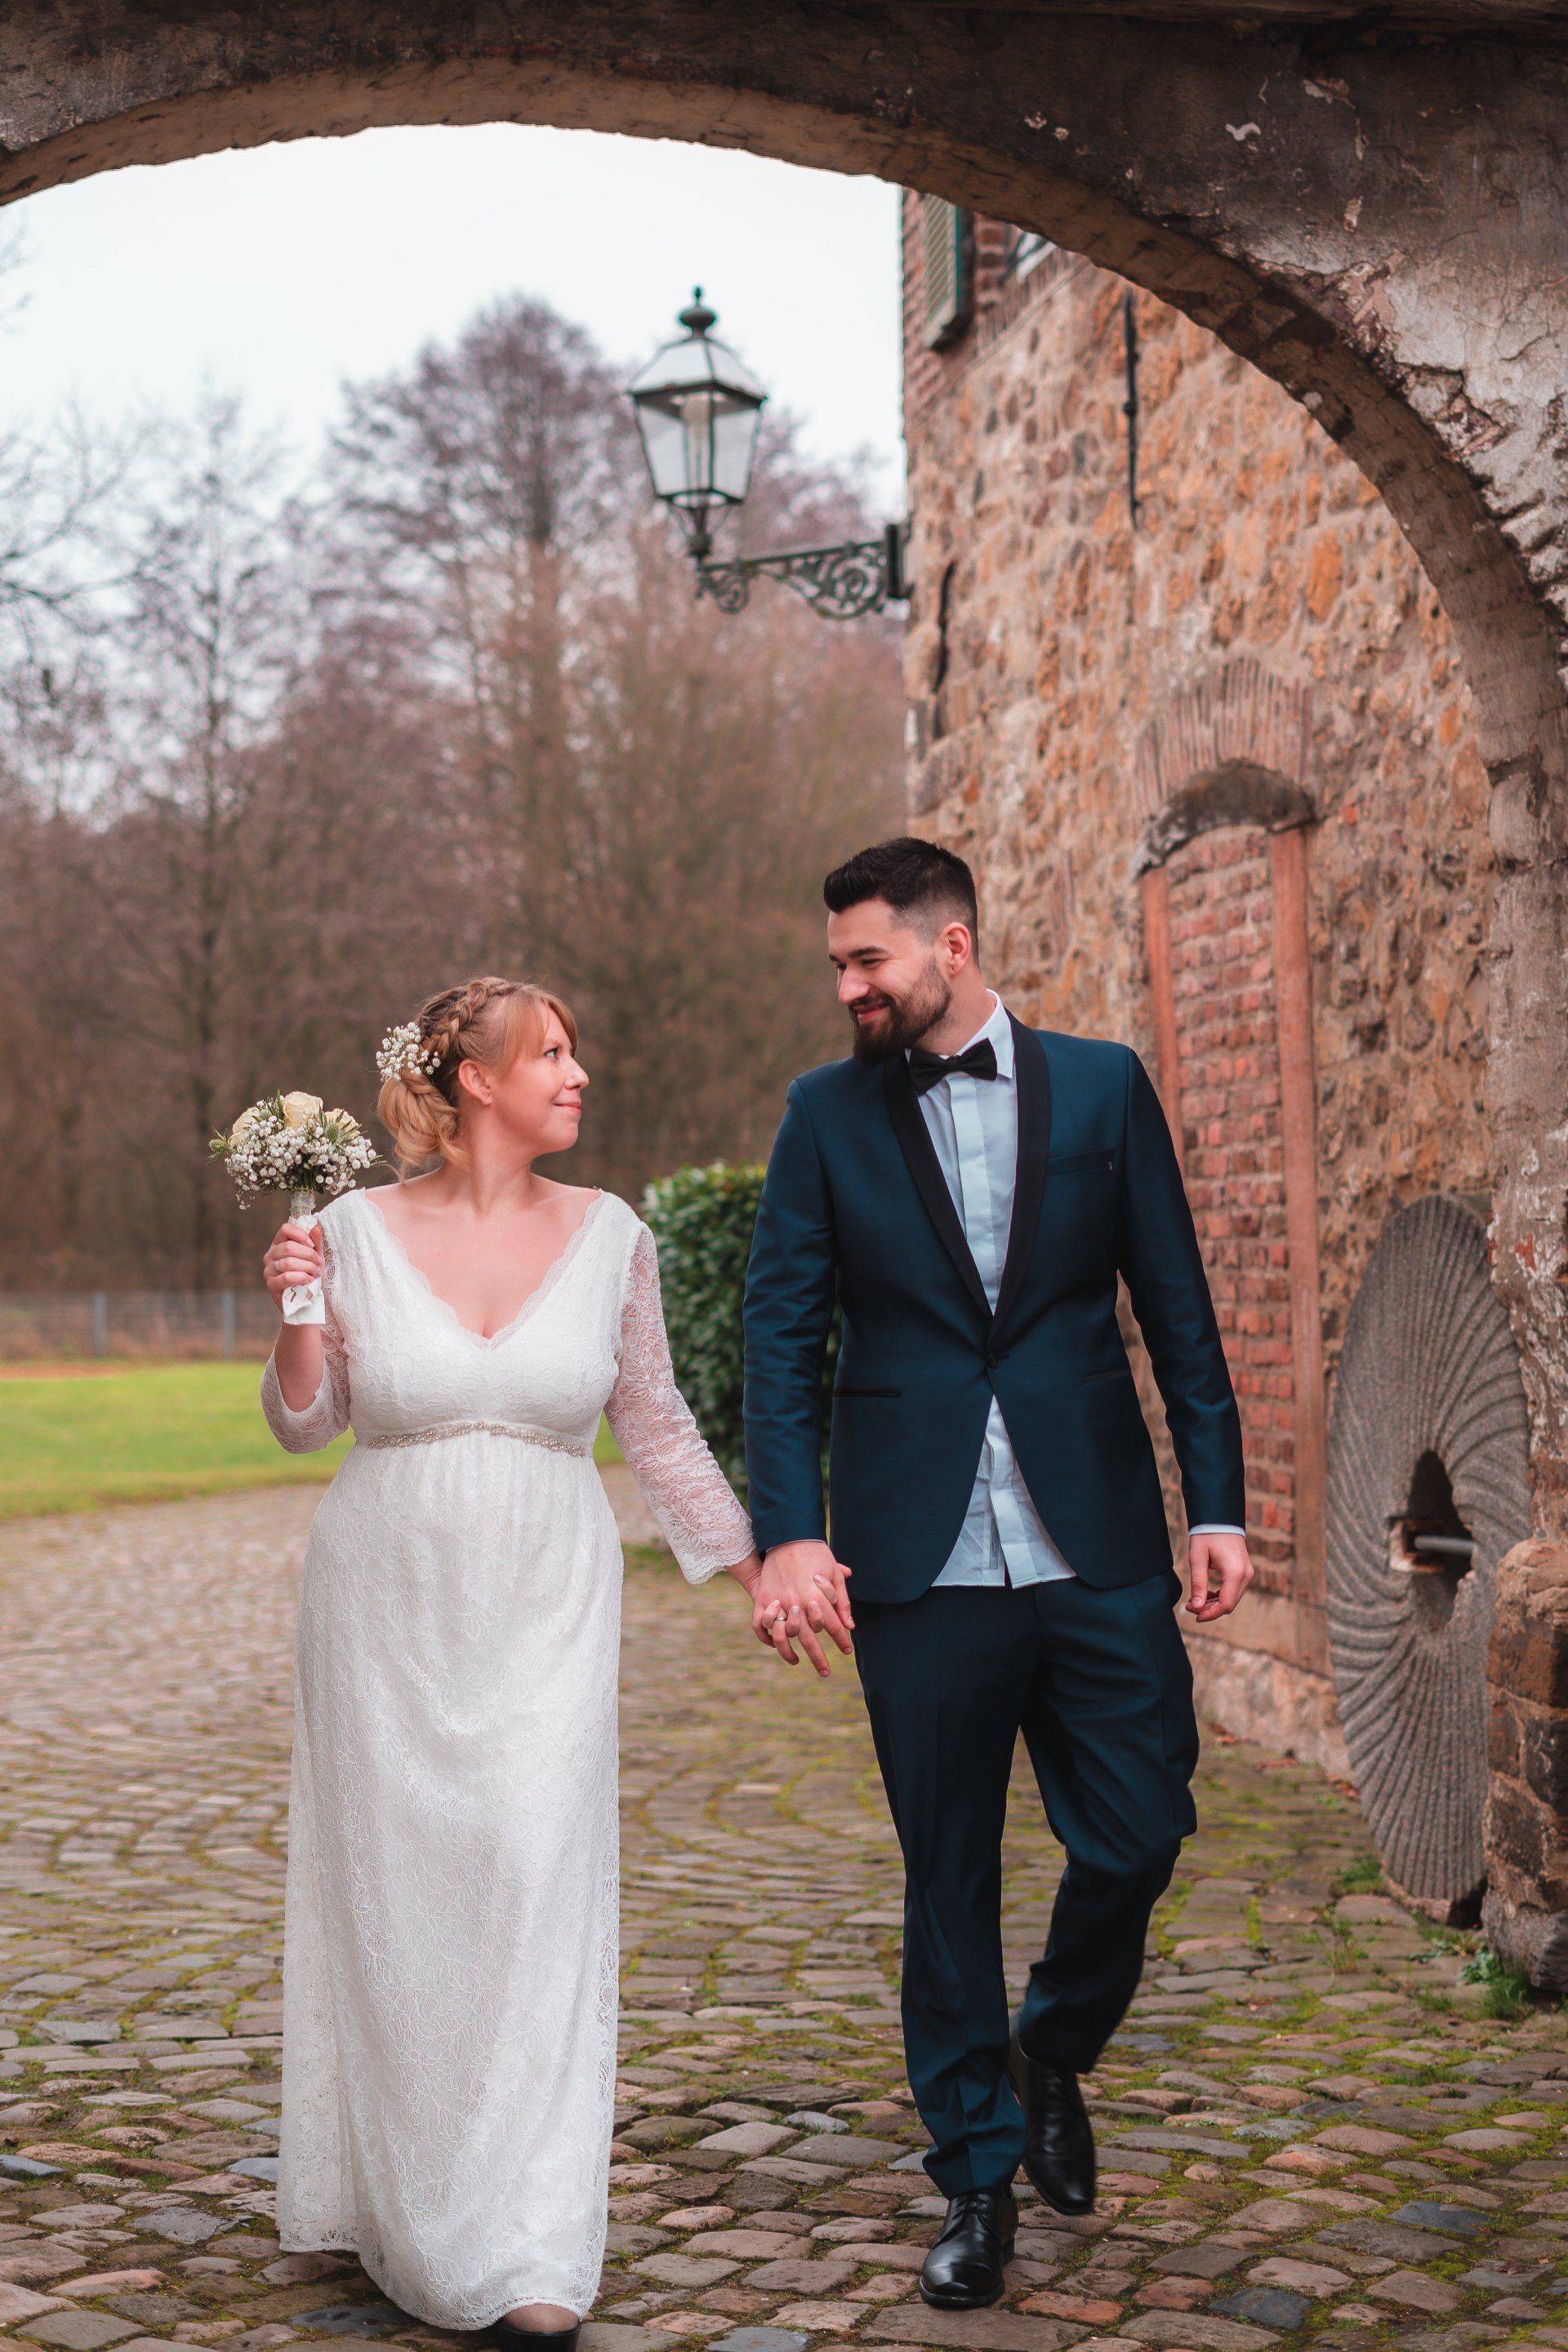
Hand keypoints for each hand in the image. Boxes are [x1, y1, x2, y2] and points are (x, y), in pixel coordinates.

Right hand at [263, 1219, 321, 1312]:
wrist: (306, 1302)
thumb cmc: (309, 1277)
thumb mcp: (315, 1258)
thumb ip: (315, 1243)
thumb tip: (316, 1227)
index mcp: (279, 1244)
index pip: (285, 1229)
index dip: (301, 1234)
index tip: (312, 1245)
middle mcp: (270, 1255)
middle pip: (289, 1247)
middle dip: (309, 1255)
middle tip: (319, 1264)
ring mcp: (268, 1270)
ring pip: (288, 1262)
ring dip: (308, 1267)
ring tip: (315, 1274)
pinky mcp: (271, 1284)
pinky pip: (286, 1277)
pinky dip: (301, 1277)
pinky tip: (308, 1280)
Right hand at [752, 1539, 853, 1677]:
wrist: (787, 1535)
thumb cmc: (815, 1553)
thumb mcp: (833, 1573)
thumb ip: (842, 1600)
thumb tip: (850, 1626)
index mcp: (816, 1596)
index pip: (832, 1626)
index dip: (841, 1640)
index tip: (847, 1651)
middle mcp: (796, 1602)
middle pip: (809, 1638)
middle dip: (819, 1658)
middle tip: (825, 1672)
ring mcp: (777, 1601)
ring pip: (783, 1636)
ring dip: (790, 1653)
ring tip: (797, 1662)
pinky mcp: (762, 1598)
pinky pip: (760, 1625)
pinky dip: (766, 1637)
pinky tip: (777, 1645)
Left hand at [1185, 1530, 1253, 1621]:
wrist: (1220, 1519)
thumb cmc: (1207, 1535)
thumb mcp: (1198, 1558)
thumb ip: (1198, 1584)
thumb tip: (1197, 1607)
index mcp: (1235, 1572)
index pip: (1226, 1604)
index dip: (1210, 1614)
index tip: (1194, 1615)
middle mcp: (1246, 1575)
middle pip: (1230, 1604)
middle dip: (1210, 1609)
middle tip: (1190, 1606)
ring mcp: (1247, 1573)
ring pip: (1232, 1599)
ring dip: (1214, 1604)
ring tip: (1195, 1601)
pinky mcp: (1244, 1572)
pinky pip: (1234, 1591)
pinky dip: (1220, 1596)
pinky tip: (1205, 1594)